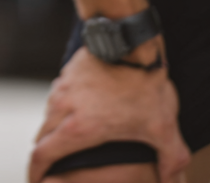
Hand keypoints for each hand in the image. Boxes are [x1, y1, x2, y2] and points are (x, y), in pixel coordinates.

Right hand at [28, 44, 190, 182]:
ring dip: (50, 132)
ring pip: (47, 116)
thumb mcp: (164, 128)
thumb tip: (174, 182)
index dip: (36, 173)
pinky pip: (55, 97)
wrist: (129, 40)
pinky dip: (59, 111)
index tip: (36, 182)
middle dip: (42, 157)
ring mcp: (63, 87)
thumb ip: (171, 161)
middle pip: (41, 138)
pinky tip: (75, 113)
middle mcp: (64, 107)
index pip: (43, 155)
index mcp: (80, 129)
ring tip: (63, 143)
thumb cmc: (144, 84)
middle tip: (49, 171)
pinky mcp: (67, 72)